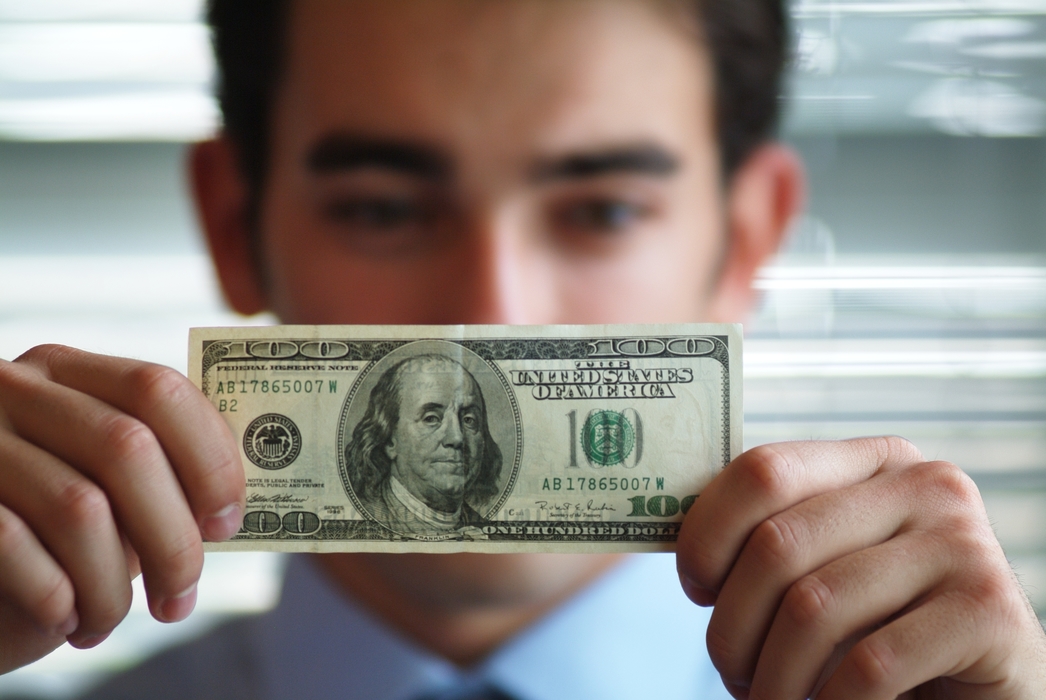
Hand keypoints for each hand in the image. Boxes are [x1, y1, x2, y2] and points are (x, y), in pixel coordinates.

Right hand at [0, 345, 243, 672]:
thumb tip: (226, 509)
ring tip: (110, 621)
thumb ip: (156, 478)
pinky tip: (65, 620)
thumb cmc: (45, 533)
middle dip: (172, 538)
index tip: (227, 525)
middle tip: (181, 596)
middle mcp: (16, 390)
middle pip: (127, 448)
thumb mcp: (103, 489)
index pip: (158, 388)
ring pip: (78, 507)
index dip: (207, 458)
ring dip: (110, 585)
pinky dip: (57, 595)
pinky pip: (16, 545)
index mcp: (68, 373)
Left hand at [676, 437, 1045, 698]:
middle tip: (731, 673)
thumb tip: (678, 544)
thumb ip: (774, 540)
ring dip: (771, 676)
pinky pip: (870, 665)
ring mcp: (964, 543)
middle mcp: (925, 485)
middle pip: (778, 544)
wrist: (983, 688)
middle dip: (732, 625)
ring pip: (814, 608)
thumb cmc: (883, 627)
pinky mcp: (990, 612)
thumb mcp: (828, 566)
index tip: (696, 589)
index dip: (707, 533)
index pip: (762, 470)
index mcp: (874, 461)